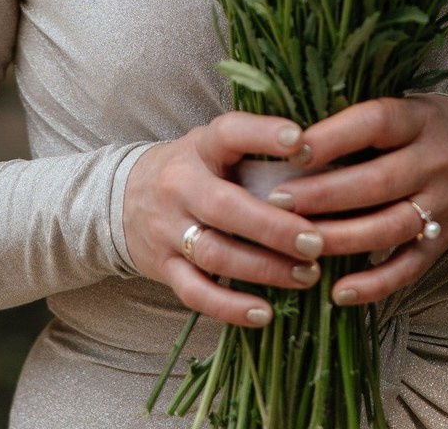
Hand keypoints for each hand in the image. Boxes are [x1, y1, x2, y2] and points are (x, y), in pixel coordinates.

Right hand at [122, 113, 326, 327]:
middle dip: (274, 227)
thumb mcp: (217, 148)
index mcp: (201, 147)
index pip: (230, 134)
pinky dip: (230, 307)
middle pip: (225, 207)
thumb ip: (258, 154)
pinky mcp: (162, 267)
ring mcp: (167, 229)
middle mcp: (179, 185)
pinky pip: (195, 292)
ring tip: (307, 275)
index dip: (263, 135)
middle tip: (316, 240)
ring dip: (264, 269)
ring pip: (215, 254)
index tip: (301, 140)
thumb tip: (325, 159)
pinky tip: (265, 313)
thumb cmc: (194, 169)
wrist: (123, 198)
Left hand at [270, 94, 447, 306]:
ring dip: (341, 239)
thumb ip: (357, 123)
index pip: (376, 123)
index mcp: (419, 120)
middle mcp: (436, 161)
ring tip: (297, 244)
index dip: (334, 137)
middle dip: (325, 194)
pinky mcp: (445, 241)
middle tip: (279, 201)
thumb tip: (289, 139)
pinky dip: (374, 284)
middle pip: (378, 182)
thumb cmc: (418, 126)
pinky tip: (338, 292)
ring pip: (389, 228)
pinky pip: (409, 268)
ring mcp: (443, 205)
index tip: (293, 149)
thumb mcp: (398, 107)